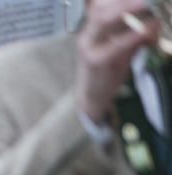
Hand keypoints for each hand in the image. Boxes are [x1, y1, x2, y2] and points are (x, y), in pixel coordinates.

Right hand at [77, 0, 156, 123]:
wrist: (92, 96)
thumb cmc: (107, 69)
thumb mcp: (120, 46)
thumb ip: (134, 32)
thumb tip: (156, 21)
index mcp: (92, 28)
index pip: (101, 5)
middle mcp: (87, 34)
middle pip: (101, 8)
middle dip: (125, 1)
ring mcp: (89, 47)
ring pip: (103, 20)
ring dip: (127, 9)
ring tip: (148, 5)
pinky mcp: (96, 62)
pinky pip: (116, 45)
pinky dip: (133, 36)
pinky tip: (148, 31)